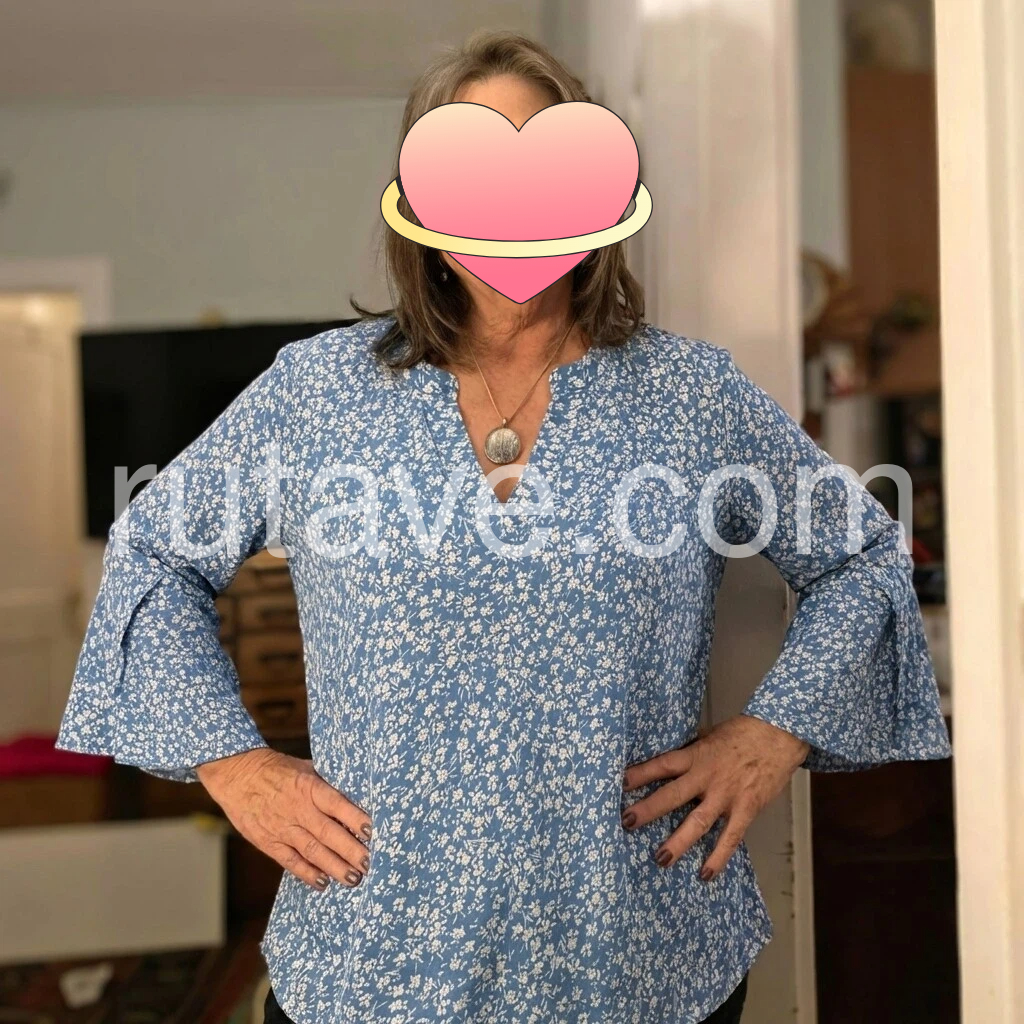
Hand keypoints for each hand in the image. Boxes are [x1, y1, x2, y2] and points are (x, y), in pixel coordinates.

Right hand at [196, 747, 372, 891]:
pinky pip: (290, 861)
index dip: (356, 819)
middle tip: (370, 863)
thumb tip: (355, 794)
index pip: (338, 805)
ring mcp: (282, 828)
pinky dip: (307, 873)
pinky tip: (323, 883)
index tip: (374, 832)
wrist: (236, 775)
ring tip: (354, 879)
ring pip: (313, 851)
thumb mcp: (305, 767)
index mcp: (309, 787)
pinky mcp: (268, 842)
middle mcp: (298, 809)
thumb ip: (327, 782)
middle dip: (351, 850)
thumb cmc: (276, 769)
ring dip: (335, 867)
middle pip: (329, 833)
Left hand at [620, 714, 808, 880]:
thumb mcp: (711, 736)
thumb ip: (692, 751)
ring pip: (698, 822)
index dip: (640, 774)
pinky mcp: (746, 809)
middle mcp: (707, 777)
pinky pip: (730, 837)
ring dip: (678, 841)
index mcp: (696, 756)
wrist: (779, 735)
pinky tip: (705, 874)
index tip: (619, 784)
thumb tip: (670, 760)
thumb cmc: (743, 733)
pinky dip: (718, 857)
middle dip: (649, 810)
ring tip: (660, 858)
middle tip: (627, 822)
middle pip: (672, 795)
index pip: (662, 765)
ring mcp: (726, 796)